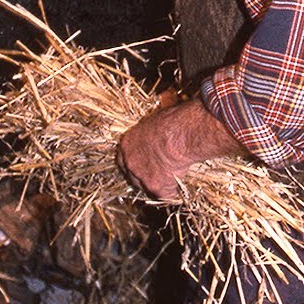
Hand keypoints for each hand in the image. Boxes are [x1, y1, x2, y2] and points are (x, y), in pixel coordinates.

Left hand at [116, 97, 249, 199]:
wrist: (181, 134)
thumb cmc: (173, 120)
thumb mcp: (158, 118)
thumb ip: (154, 126)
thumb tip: (165, 108)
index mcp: (127, 143)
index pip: (123, 157)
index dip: (133, 161)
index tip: (142, 162)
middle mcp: (129, 161)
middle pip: (131, 176)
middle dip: (142, 176)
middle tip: (156, 173)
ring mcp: (141, 176)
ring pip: (146, 187)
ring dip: (157, 185)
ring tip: (171, 180)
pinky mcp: (157, 186)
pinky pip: (166, 195)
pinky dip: (173, 193)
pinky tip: (180, 188)